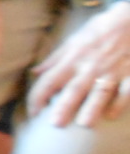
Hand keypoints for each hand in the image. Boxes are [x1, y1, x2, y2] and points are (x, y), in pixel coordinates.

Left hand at [27, 2, 129, 128]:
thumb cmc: (100, 29)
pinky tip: (112, 115)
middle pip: (75, 88)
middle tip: (55, 124)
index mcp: (73, 59)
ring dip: (93, 107)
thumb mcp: (74, 40)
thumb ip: (55, 59)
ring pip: (101, 91)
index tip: (33, 112)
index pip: (50, 79)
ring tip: (84, 124)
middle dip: (65, 106)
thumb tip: (35, 72)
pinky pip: (127, 90)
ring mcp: (113, 70)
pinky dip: (120, 102)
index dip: (39, 96)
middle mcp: (91, 66)